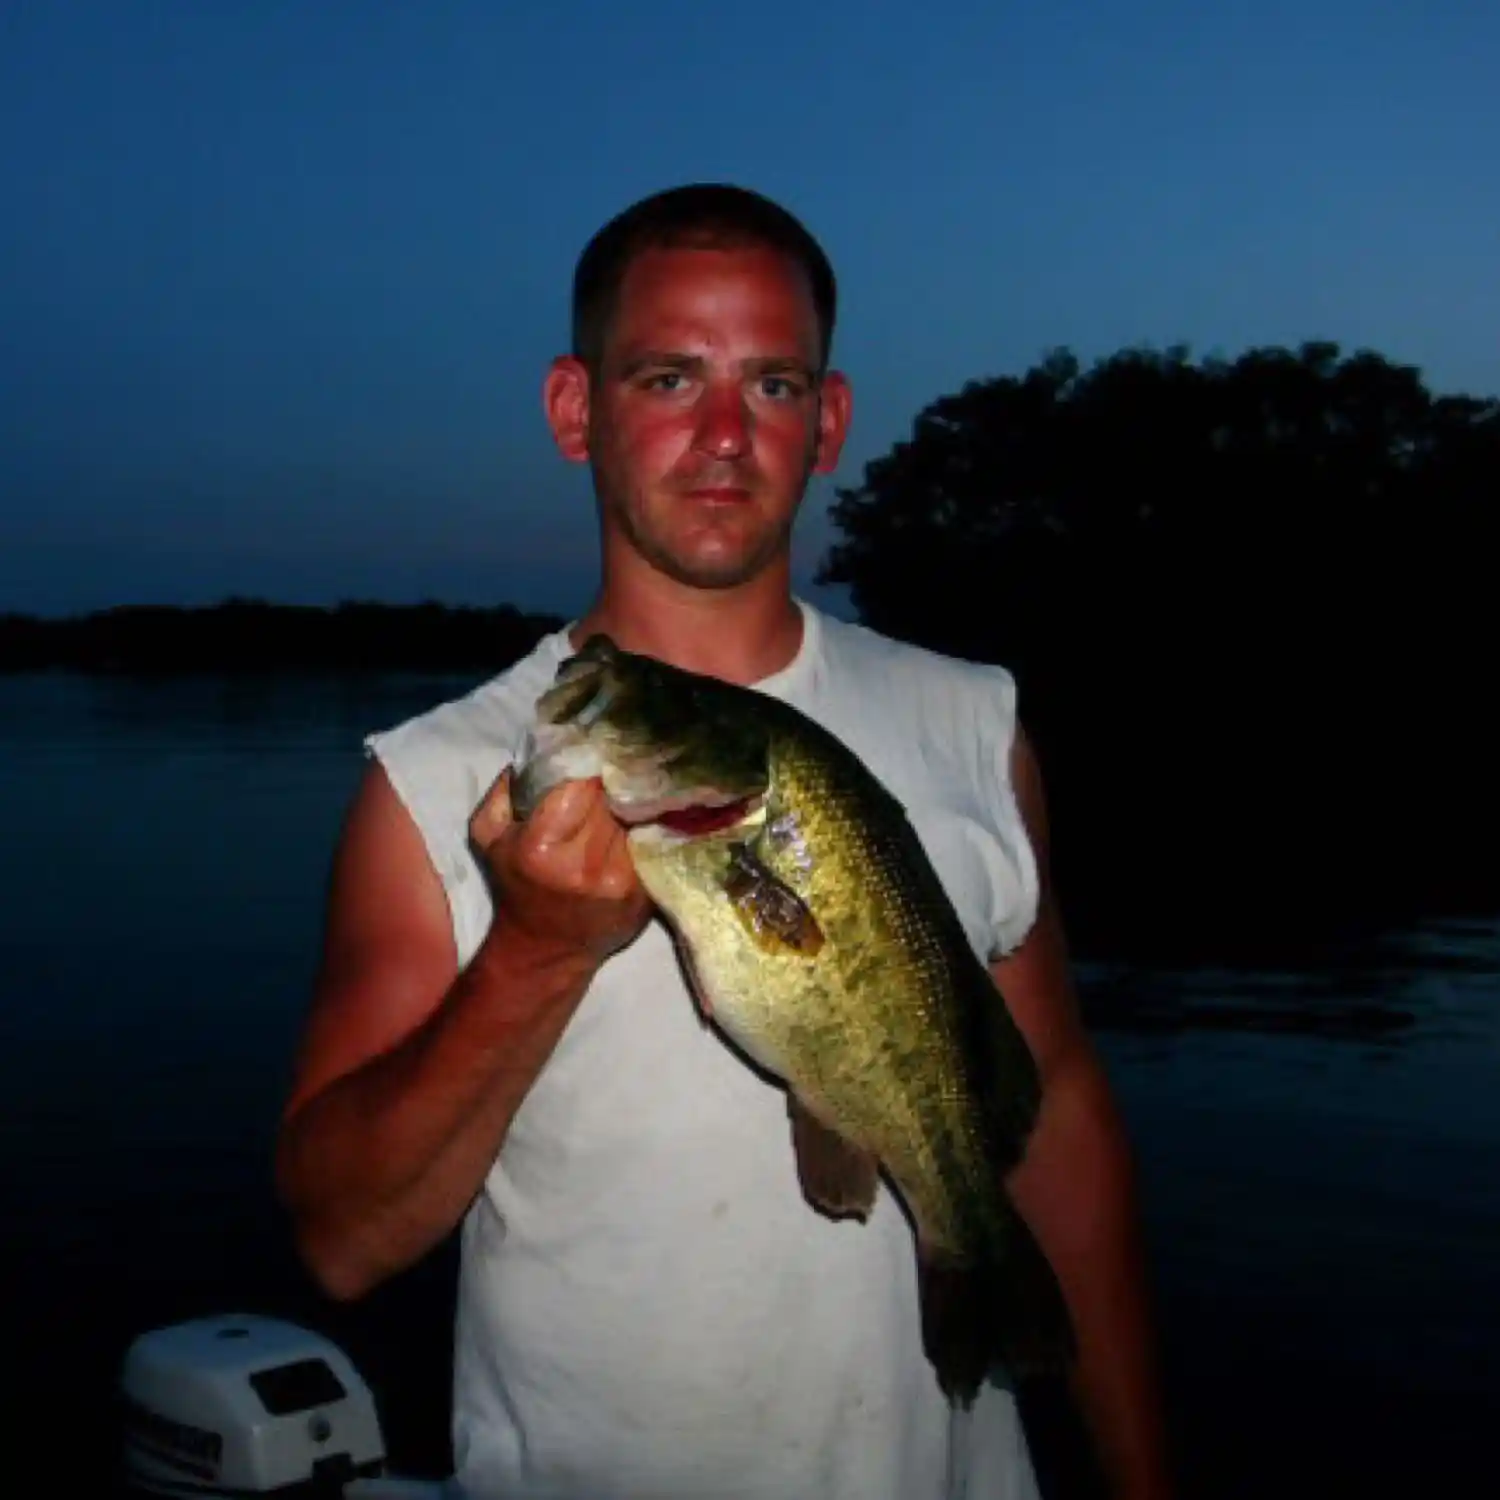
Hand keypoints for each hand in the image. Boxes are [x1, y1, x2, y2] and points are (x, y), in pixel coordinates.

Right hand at [469, 767, 650, 966]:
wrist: (545, 949)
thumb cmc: (517, 886)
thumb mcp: (490, 836)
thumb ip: (504, 791)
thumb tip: (539, 751)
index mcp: (542, 846)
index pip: (582, 784)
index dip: (588, 772)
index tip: (590, 767)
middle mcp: (584, 864)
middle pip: (613, 800)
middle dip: (610, 789)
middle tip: (607, 785)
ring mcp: (619, 881)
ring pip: (636, 818)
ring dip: (629, 810)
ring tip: (621, 808)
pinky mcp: (644, 894)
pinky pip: (649, 844)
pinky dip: (643, 833)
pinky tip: (634, 831)